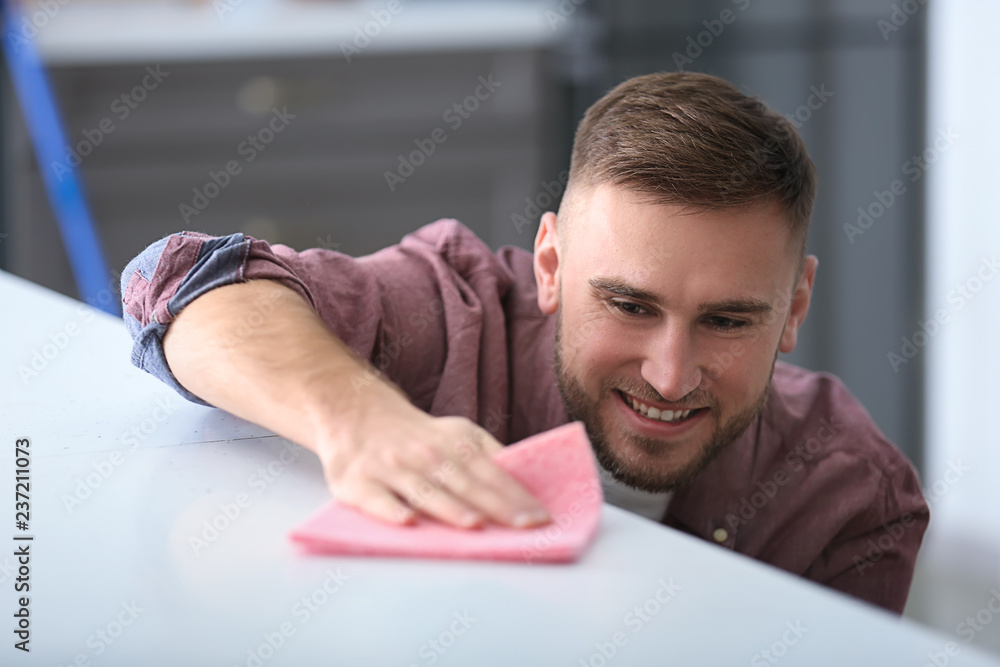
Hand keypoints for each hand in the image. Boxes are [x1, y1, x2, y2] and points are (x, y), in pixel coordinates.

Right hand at [317, 400, 550, 529]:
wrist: (355, 414)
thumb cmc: (418, 436)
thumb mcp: (458, 433)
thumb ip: (489, 457)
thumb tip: (527, 483)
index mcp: (454, 443)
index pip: (492, 473)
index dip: (517, 496)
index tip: (541, 518)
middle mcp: (425, 455)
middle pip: (466, 484)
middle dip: (497, 507)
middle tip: (524, 527)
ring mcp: (391, 468)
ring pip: (425, 491)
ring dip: (450, 509)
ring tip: (475, 525)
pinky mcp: (358, 482)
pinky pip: (376, 499)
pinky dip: (391, 510)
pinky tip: (407, 522)